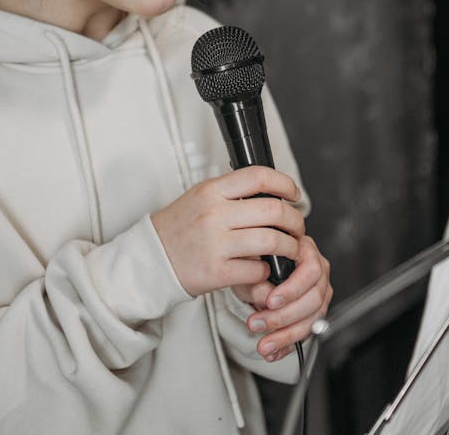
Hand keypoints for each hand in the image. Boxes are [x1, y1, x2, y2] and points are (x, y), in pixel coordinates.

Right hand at [151, 166, 304, 297]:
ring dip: (289, 247)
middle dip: (295, 220)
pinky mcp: (217, 272)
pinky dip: (265, 270)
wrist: (150, 259)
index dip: (284, 183)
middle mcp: (214, 214)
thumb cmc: (180, 228)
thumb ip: (232, 193)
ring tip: (289, 249)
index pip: (258, 177)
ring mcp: (215, 244)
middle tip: (297, 228)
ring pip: (271, 241)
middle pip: (273, 210)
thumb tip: (272, 193)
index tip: (294, 194)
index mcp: (212, 191)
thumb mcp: (201, 198)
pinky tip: (261, 268)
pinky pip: (256, 269)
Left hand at [239, 235, 331, 362]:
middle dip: (284, 317)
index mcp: (305, 251)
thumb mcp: (248, 265)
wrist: (254, 270)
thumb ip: (258, 280)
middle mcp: (318, 272)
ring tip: (263, 345)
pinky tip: (273, 351)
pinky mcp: (314, 314)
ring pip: (312, 320)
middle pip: (313, 299)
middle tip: (257, 324)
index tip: (270, 302)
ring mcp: (319, 293)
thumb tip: (265, 300)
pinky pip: (306, 334)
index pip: (310, 271)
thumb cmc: (254, 260)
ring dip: (286, 336)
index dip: (292, 289)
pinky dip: (287, 346)